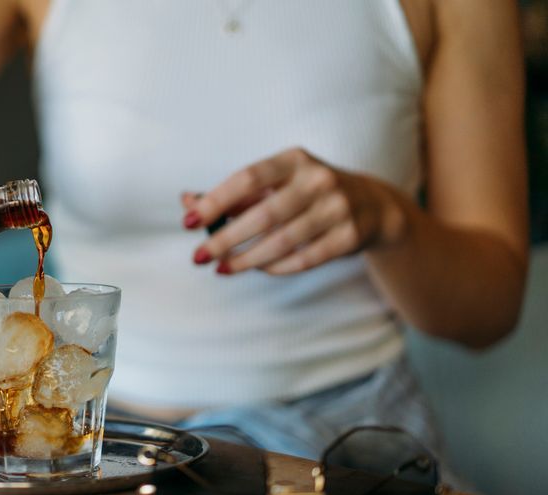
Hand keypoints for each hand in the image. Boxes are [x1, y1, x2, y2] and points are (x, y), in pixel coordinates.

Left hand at [182, 147, 405, 274]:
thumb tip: (187, 203)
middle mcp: (318, 179)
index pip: (247, 178)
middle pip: (263, 214)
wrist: (373, 205)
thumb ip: (233, 195)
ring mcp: (337, 208)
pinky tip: (257, 269)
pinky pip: (304, 259)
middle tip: (199, 257)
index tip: (189, 222)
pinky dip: (276, 267)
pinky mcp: (349, 236)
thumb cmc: (307, 192)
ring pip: (282, 241)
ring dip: (246, 259)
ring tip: (221, 268)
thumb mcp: (275, 184)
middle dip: (225, 239)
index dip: (216, 200)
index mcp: (293, 159)